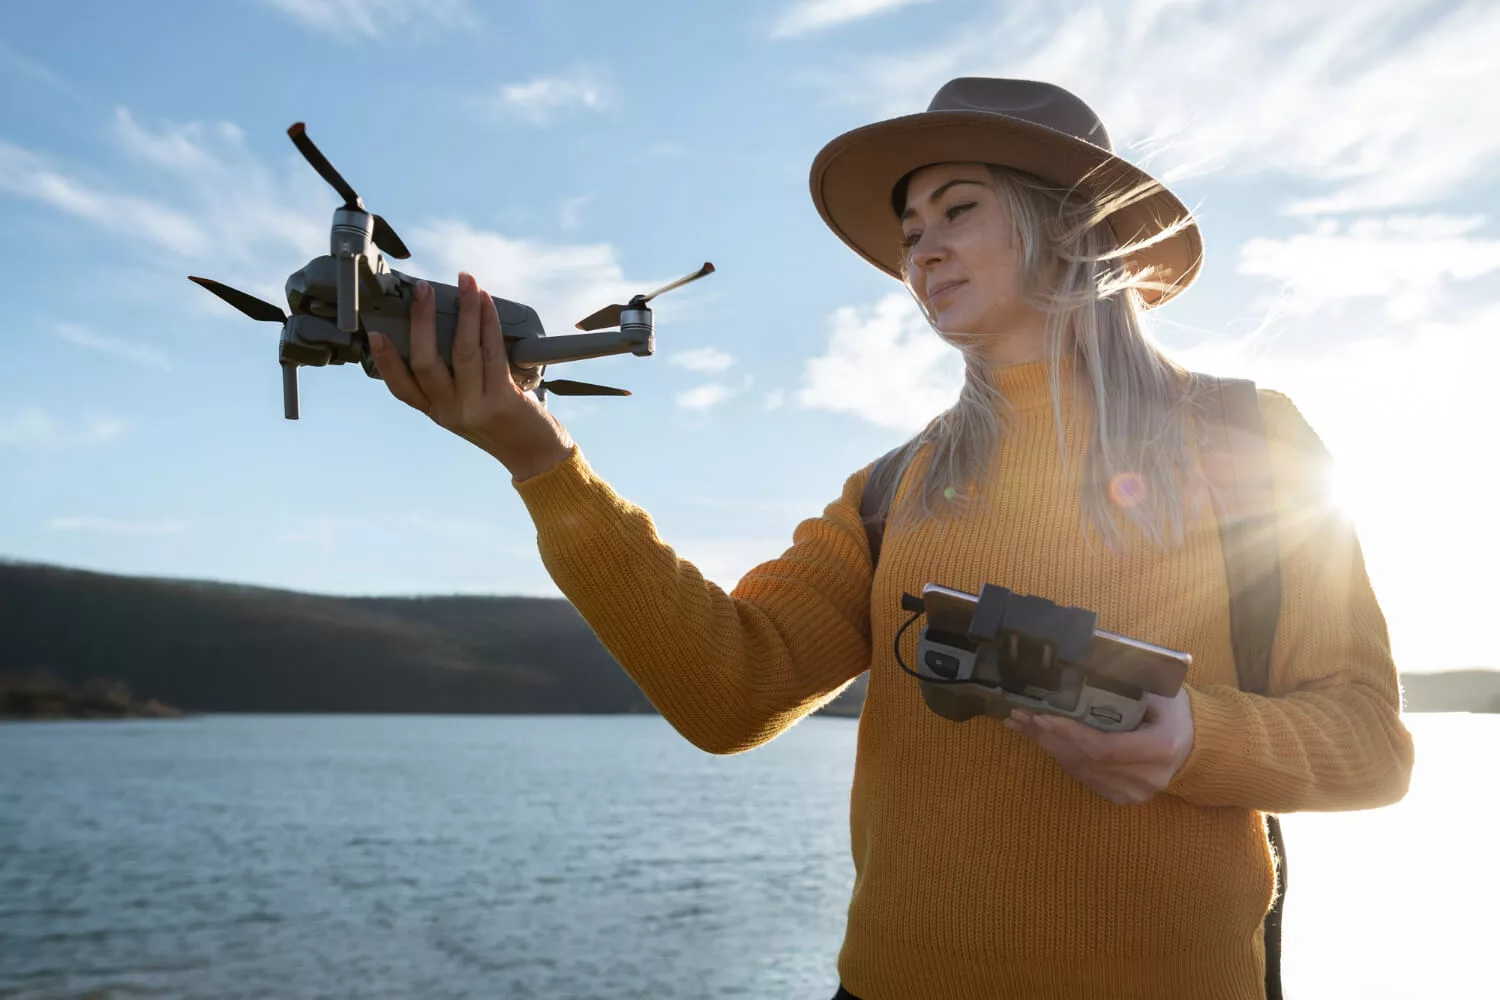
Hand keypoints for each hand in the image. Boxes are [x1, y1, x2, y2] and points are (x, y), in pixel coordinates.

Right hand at [369, 271, 574, 480]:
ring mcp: (475, 406)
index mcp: (437, 412)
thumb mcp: (468, 408)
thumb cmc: (505, 424)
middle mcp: (450, 411)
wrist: (536, 456)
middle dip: (422, 321)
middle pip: (425, 362)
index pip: (401, 387)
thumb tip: (448, 325)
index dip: (385, 360)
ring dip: (464, 310)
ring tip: (465, 282)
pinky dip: (488, 322)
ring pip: (462, 350)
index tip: (374, 333)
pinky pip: (492, 352)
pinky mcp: (502, 400)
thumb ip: (454, 380)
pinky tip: (486, 302)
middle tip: (422, 290)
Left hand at [1003, 689, 1194, 805]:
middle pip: (1086, 761)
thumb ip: (1128, 687)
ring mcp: (1135, 793)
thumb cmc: (1175, 712)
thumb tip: (1082, 668)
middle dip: (1049, 737)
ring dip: (1048, 747)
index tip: (1043, 716)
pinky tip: (1043, 740)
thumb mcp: (1160, 693)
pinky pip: (1085, 777)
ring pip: (1081, 771)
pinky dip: (1062, 757)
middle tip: (1020, 716)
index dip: (1070, 734)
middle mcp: (1148, 777)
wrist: (1194, 746)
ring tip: (1022, 725)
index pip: (1105, 748)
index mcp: (1160, 748)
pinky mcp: (1124, 798)